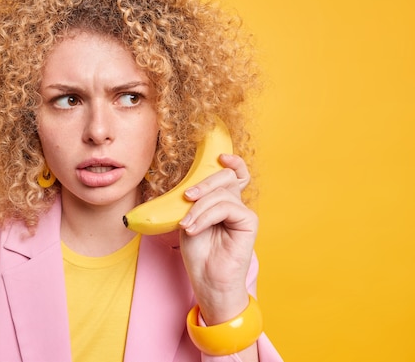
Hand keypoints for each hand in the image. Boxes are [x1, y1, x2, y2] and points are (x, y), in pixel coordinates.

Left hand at [178, 154, 257, 324]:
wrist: (208, 279)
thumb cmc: (199, 252)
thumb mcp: (190, 219)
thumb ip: (195, 201)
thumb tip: (192, 185)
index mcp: (223, 201)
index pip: (233, 174)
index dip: (232, 162)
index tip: (221, 156)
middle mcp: (236, 203)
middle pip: (226, 177)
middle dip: (204, 183)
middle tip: (186, 197)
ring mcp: (244, 212)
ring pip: (222, 193)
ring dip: (199, 208)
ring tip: (187, 226)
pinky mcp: (249, 221)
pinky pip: (226, 207)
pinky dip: (206, 216)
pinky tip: (195, 229)